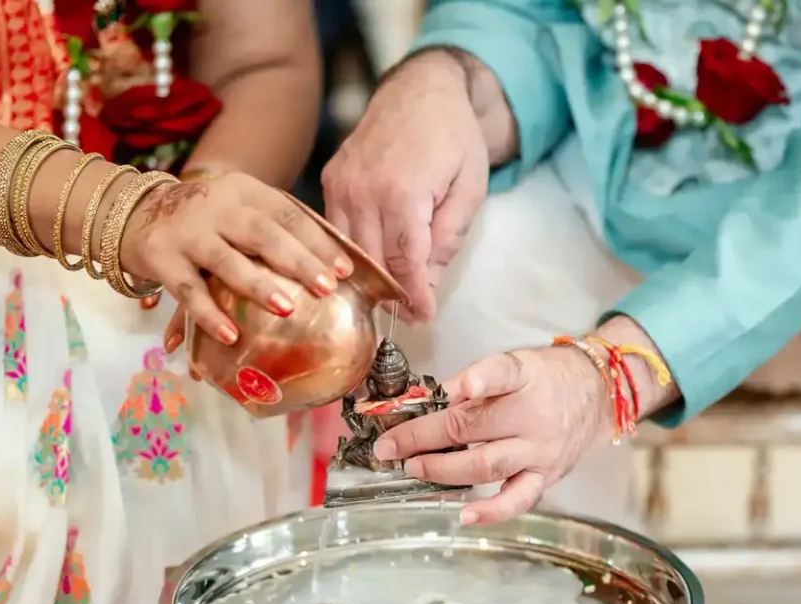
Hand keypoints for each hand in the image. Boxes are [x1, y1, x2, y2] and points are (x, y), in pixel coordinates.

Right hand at [115, 172, 353, 348]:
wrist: (133, 211)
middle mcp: (217, 207)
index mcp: (245, 192)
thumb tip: (332, 273)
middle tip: (326, 287)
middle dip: (297, 261)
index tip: (344, 270)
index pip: (288, 214)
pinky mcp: (162, 259)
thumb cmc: (208, 221)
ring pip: (226, 260)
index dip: (318, 241)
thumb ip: (277, 232)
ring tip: (286, 308)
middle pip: (262, 234)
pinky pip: (188, 291)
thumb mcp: (241, 210)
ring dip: (257, 285)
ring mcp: (188, 233)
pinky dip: (209, 314)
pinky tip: (231, 335)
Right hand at [321, 51, 489, 320]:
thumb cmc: (454, 138)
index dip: (413, 296)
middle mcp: (363, 190)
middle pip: (372, 263)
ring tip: (389, 299)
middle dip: (391, 295)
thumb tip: (425, 283)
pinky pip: (336, 230)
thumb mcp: (469, 190)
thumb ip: (447, 238)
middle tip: (408, 316)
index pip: (404, 263)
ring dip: (366, 280)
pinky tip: (366, 269)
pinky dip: (349, 253)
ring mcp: (341, 184)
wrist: (422, 90)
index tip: (423, 318)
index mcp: (403, 193)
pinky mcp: (331, 180)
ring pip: (347, 251)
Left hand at [372, 345, 612, 524]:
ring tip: (414, 470)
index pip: (500, 373)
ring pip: (487, 465)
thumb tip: (425, 403)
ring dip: (443, 470)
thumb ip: (477, 381)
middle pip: (473, 427)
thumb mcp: (517, 363)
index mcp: (526, 377)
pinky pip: (518, 499)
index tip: (449, 389)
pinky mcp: (546, 476)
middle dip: (423, 437)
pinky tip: (465, 515)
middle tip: (390, 446)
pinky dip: (491, 511)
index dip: (475, 380)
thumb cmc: (546, 378)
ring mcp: (540, 450)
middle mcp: (534, 415)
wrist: (597, 394)